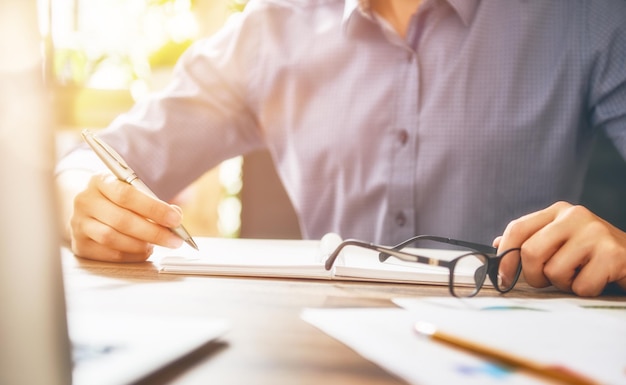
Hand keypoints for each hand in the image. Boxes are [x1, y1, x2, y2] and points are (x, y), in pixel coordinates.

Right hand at [68, 172, 183, 261]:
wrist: (89, 211)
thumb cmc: (117, 201)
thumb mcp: (133, 192)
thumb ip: (154, 202)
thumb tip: (175, 216)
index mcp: (100, 181)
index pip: (126, 195)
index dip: (153, 208)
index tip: (175, 219)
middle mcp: (85, 201)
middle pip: (121, 220)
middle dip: (153, 232)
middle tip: (174, 239)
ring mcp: (79, 224)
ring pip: (112, 238)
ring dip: (140, 245)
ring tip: (156, 245)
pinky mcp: (80, 245)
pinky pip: (108, 254)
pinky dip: (130, 255)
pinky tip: (143, 251)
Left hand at [494, 201, 625, 295]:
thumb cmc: (594, 255)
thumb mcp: (562, 242)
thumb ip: (532, 241)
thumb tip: (497, 244)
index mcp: (558, 211)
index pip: (517, 229)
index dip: (504, 256)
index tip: (502, 277)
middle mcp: (575, 215)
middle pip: (530, 252)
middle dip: (534, 276)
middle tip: (549, 281)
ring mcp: (595, 232)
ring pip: (554, 272)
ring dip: (564, 284)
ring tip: (580, 275)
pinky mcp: (612, 254)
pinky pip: (580, 286)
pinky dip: (585, 291)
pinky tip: (598, 280)